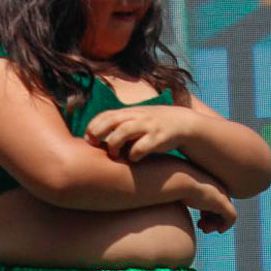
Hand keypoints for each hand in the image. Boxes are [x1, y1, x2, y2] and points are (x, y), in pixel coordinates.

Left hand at [84, 105, 202, 163]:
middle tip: (94, 145)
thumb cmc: (152, 126)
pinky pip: (142, 146)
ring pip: (125, 131)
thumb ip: (117, 126)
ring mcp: (148, 126)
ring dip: (114, 143)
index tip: (88, 139)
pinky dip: (134, 154)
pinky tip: (133, 159)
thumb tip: (94, 140)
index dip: (93, 126)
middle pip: (112, 120)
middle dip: (99, 132)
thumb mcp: (136, 120)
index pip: (106, 115)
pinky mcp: (159, 137)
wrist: (183, 123)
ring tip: (114, 153)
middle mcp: (137, 116)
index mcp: (129, 112)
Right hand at [182, 167, 237, 233]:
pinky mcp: (223, 204)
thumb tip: (180, 207)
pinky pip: (232, 217)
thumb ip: (183, 199)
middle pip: (219, 208)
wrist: (181, 183)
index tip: (198, 221)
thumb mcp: (179, 194)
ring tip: (205, 230)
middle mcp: (217, 189)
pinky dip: (226, 225)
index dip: (206, 214)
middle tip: (201, 228)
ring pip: (225, 214)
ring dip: (216, 225)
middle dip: (211, 220)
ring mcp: (221, 196)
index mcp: (209, 185)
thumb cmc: (175, 187)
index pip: (213, 202)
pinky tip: (220, 231)